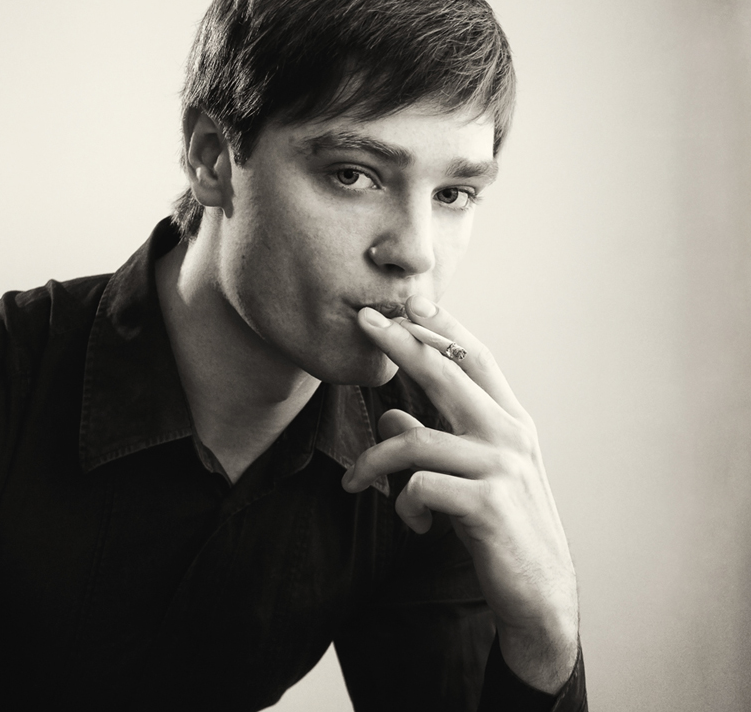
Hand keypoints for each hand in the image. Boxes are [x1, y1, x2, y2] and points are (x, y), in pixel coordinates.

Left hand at [343, 295, 578, 692]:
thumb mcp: (471, 478)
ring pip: (415, 441)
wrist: (541, 595)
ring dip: (373, 462)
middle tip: (363, 319)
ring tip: (354, 483)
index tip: (411, 301)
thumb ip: (437, 443)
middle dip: (401, 342)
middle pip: (447, 373)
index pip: (475, 359)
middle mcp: (510, 436)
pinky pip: (419, 487)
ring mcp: (502, 468)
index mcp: (510, 423)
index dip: (443, 327)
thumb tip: (391, 419)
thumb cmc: (503, 529)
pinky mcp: (487, 505)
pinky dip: (404, 504)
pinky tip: (413, 524)